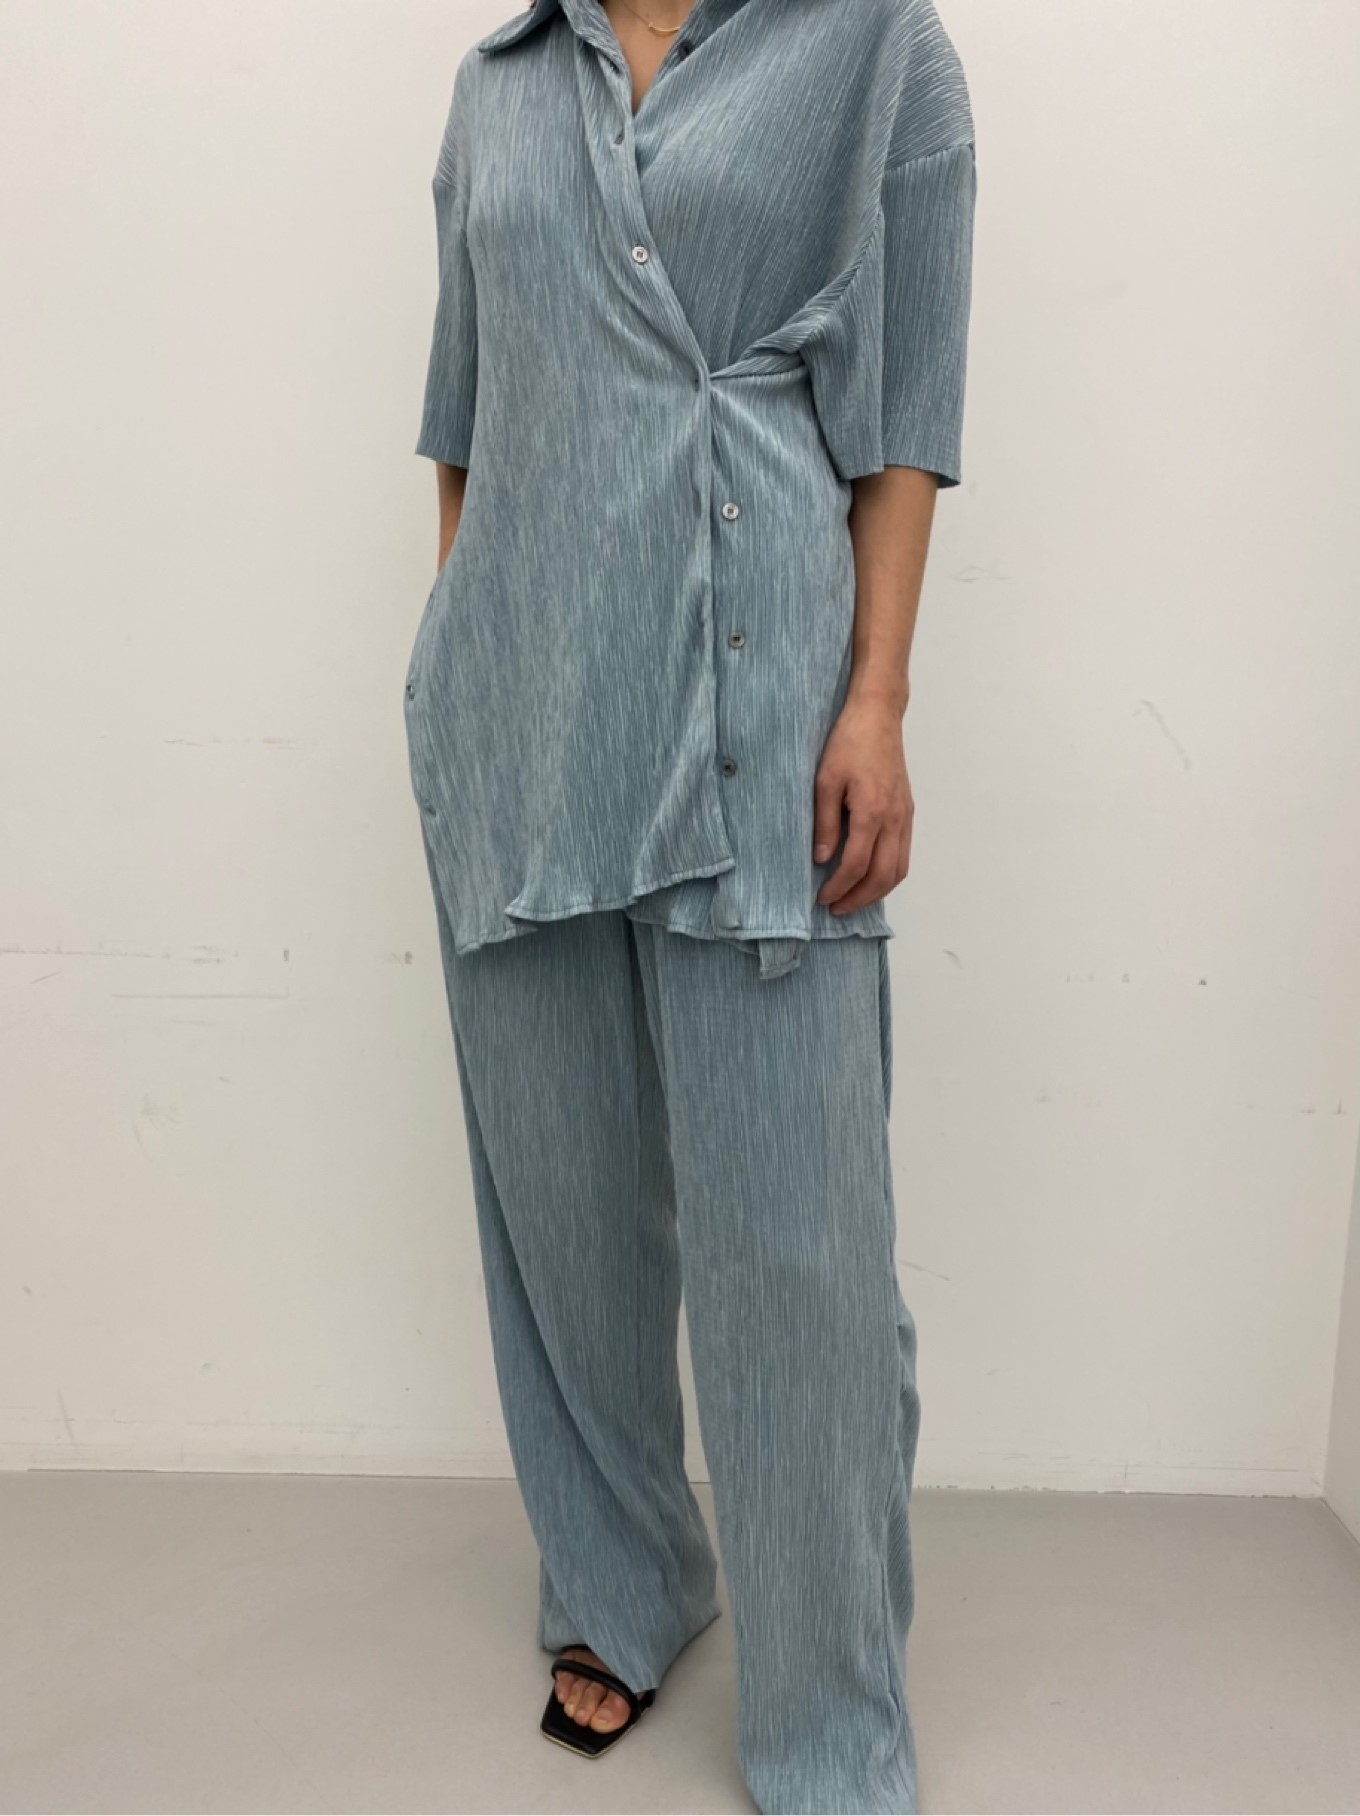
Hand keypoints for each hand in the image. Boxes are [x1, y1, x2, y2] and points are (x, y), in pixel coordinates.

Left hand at [813, 694, 913, 913]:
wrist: (878, 715)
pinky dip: (889, 873)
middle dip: (859, 898)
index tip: (822, 897)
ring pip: (899, 869)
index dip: (838, 887)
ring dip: (877, 891)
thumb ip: (825, 823)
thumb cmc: (848, 742)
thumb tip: (821, 859)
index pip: (856, 865)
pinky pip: (904, 853)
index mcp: (871, 811)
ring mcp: (905, 815)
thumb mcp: (825, 781)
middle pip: (882, 876)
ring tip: (853, 899)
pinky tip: (871, 876)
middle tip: (836, 908)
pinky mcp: (907, 811)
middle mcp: (894, 818)